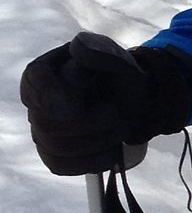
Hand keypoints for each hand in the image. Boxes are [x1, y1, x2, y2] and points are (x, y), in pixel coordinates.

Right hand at [19, 33, 191, 175]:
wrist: (136, 105)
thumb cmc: (122, 78)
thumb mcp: (119, 60)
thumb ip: (101, 52)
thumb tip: (78, 46)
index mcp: (47, 69)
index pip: (34, 80)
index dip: (50, 95)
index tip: (73, 106)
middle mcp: (38, 100)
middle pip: (47, 122)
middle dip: (90, 123)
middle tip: (116, 113)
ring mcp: (42, 129)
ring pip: (54, 147)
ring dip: (96, 142)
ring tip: (119, 128)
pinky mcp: (54, 153)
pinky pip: (60, 165)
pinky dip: (91, 160)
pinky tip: (110, 149)